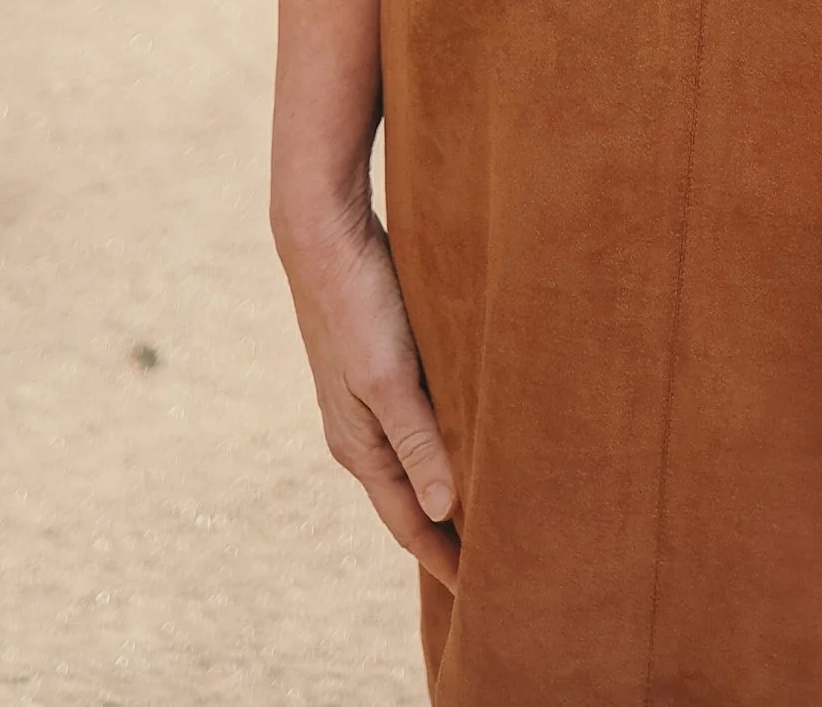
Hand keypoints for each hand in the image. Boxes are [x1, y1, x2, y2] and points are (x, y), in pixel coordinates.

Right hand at [276, 199, 459, 589]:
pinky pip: (417, 422)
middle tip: (496, 558)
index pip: (407, 521)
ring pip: (414, 459)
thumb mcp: (389, 377)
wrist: (324, 231)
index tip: (482, 589)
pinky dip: (444, 442)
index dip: (443, 557)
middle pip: (409, 498)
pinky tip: (470, 435)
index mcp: (359, 444)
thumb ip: (418, 442)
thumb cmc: (358, 303)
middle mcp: (360, 430)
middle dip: (447, 531)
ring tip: (489, 507)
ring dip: (446, 486)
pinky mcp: (380, 364)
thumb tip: (446, 511)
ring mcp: (367, 398)